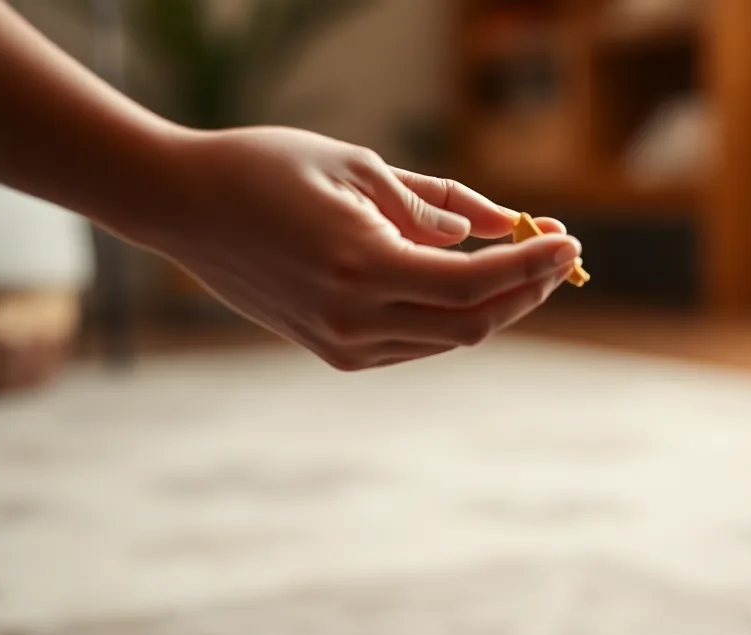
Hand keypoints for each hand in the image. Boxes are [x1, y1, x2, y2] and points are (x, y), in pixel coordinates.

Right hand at [130, 127, 579, 370]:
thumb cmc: (264, 169)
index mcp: (360, 268)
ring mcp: (342, 344)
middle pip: (473, 322)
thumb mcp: (359, 165)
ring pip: (449, 337)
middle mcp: (353, 319)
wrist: (180, 206)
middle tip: (559, 254)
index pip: (473, 283)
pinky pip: (417, 341)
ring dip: (497, 304)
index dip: (531, 266)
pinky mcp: (333, 352)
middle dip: (526, 289)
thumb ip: (433, 203)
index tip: (570, 242)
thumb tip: (493, 228)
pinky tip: (474, 283)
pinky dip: (455, 315)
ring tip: (528, 263)